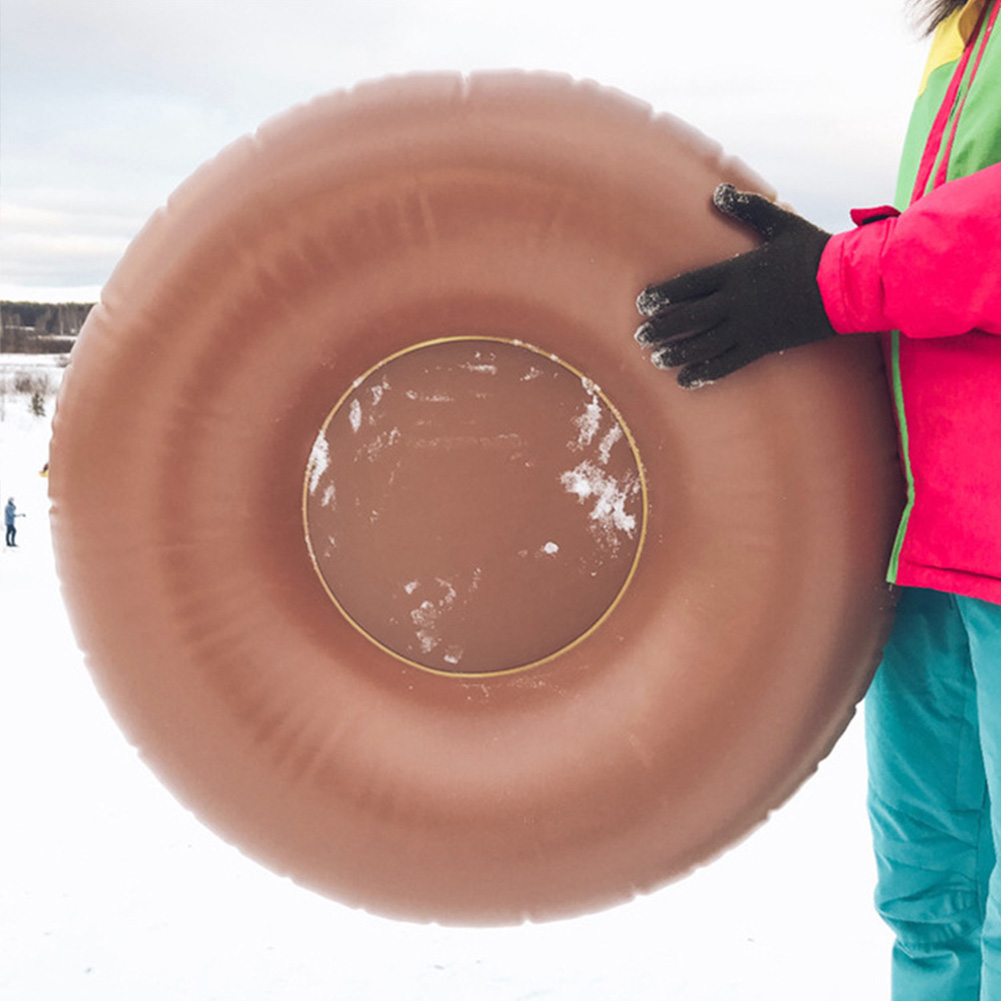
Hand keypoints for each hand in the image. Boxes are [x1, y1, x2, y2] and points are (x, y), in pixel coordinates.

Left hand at [635, 184, 836, 387]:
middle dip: (662, 328)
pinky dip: (704, 373)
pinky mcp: (762, 346)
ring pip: (702, 344)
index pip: (688, 285)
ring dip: (677, 353)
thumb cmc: (814, 251)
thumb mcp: (780, 223)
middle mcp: (736, 302)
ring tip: (655, 359)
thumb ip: (747, 209)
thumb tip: (718, 191)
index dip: (663, 295)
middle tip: (640, 337)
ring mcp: (748, 327)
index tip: (642, 303)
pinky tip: (685, 381)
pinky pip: (726, 364)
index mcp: (736, 272)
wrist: (846, 285)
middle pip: (689, 318)